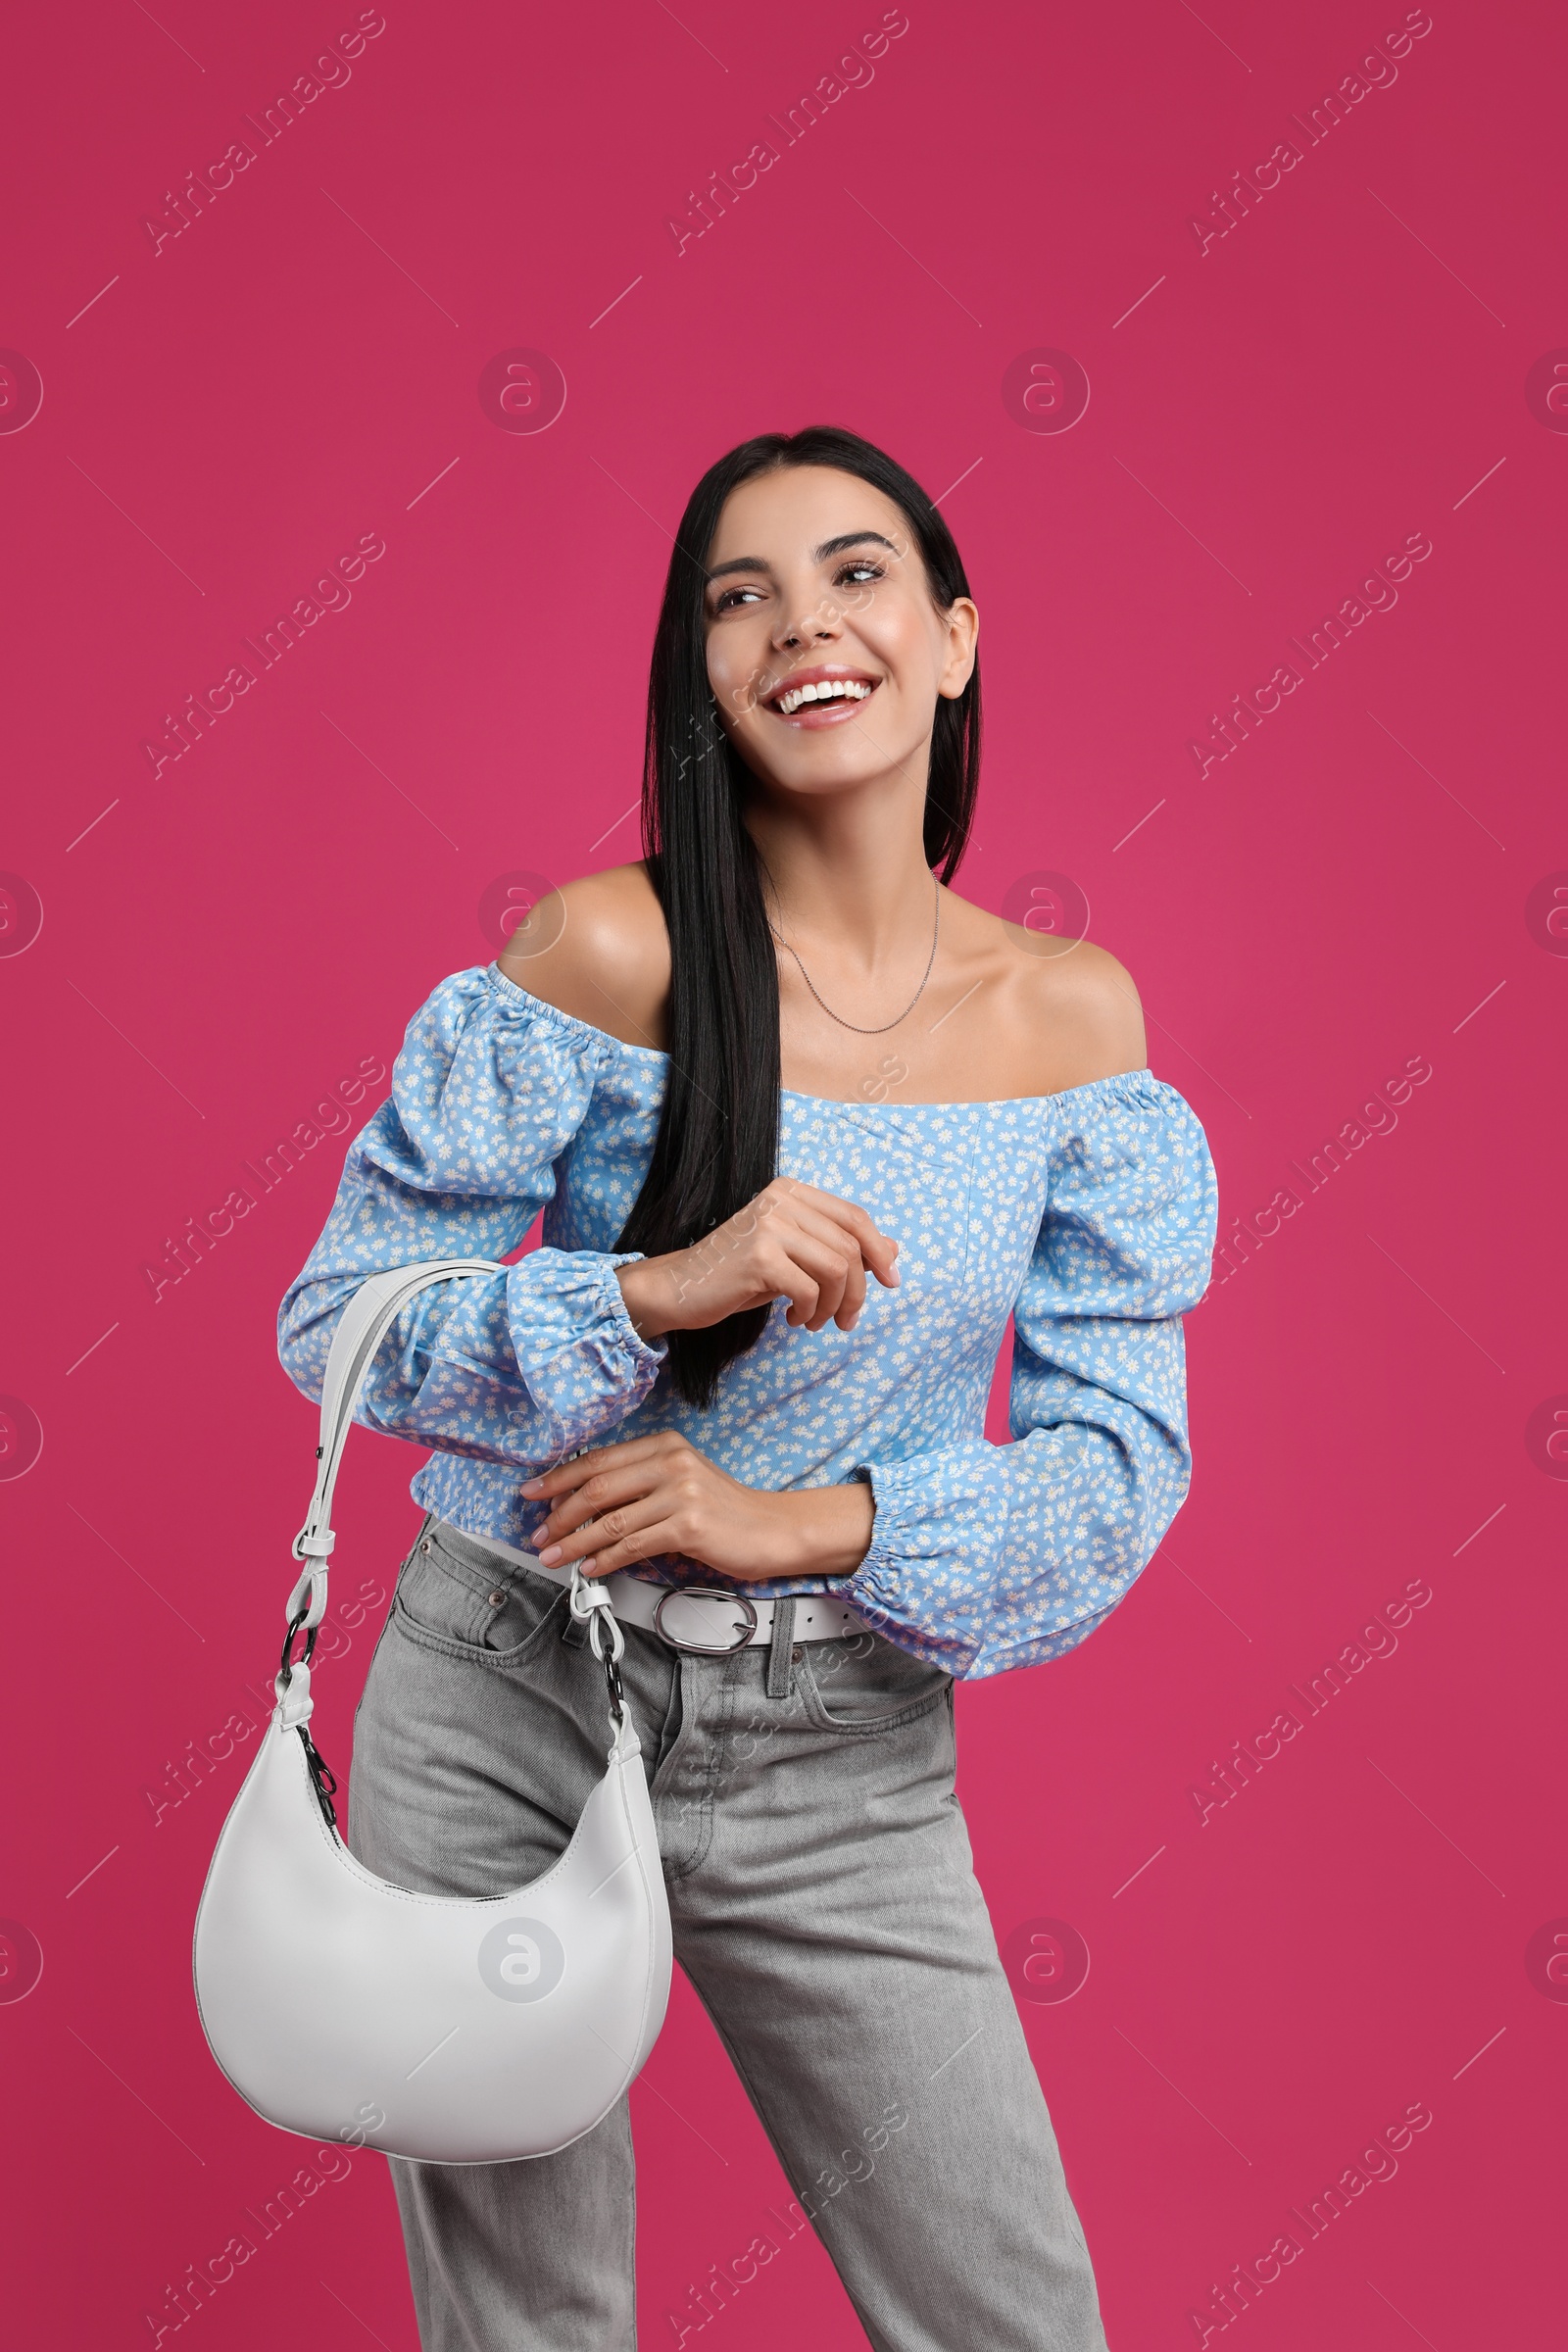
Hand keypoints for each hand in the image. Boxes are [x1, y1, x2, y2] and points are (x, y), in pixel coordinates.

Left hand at [521, 1431, 874, 1582]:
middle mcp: (671, 1461)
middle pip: (597, 1487)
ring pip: (610, 1520)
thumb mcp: (680, 1481)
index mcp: (664, 1444)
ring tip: (555, 1556)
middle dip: (559, 1514)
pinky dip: (605, 1559)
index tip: (532, 1493)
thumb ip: (637, 1484)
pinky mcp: (688, 1524)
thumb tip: (581, 1505)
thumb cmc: (723, 1511)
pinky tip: (591, 1567)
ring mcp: (681, 1491)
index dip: (559, 1478)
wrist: (771, 1530)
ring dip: (574, 1543)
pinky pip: (632, 1544)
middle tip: (539, 1534)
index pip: (598, 1459)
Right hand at [615, 1178, 898, 1341]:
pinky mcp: (759, 1256)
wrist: (680, 1288)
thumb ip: (838, 1247)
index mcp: (792, 1191)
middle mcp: (782, 1200)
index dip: (880, 1251)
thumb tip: (894, 1249)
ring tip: (818, 1322)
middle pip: (851, 1246)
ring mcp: (769, 1225)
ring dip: (835, 1305)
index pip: (855, 1217)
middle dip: (858, 1290)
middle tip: (847, 1320)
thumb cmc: (740, 1273)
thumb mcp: (796, 1256)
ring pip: (836, 1268)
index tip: (890, 1282)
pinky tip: (796, 1319)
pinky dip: (811, 1312)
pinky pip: (810, 1289)